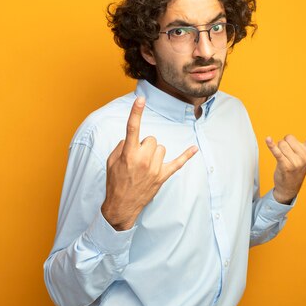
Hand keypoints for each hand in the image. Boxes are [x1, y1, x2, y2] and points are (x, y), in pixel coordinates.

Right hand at [101, 97, 197, 230]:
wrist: (122, 206)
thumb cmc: (115, 182)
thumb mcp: (111, 162)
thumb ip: (122, 146)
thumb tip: (132, 140)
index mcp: (128, 154)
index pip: (133, 128)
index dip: (136, 112)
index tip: (141, 99)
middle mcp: (143, 160)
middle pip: (151, 139)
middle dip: (145, 145)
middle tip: (137, 158)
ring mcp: (154, 169)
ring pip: (161, 148)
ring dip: (154, 153)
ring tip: (145, 165)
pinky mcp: (162, 176)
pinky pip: (178, 163)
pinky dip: (186, 156)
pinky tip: (194, 149)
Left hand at [265, 114, 305, 203]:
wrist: (290, 186)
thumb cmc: (295, 167)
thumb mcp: (303, 156)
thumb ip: (300, 146)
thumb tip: (287, 138)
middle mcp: (305, 156)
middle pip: (289, 138)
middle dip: (285, 144)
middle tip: (288, 156)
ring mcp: (296, 162)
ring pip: (281, 144)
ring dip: (279, 150)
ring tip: (284, 159)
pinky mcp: (285, 166)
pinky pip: (277, 152)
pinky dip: (271, 146)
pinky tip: (268, 139)